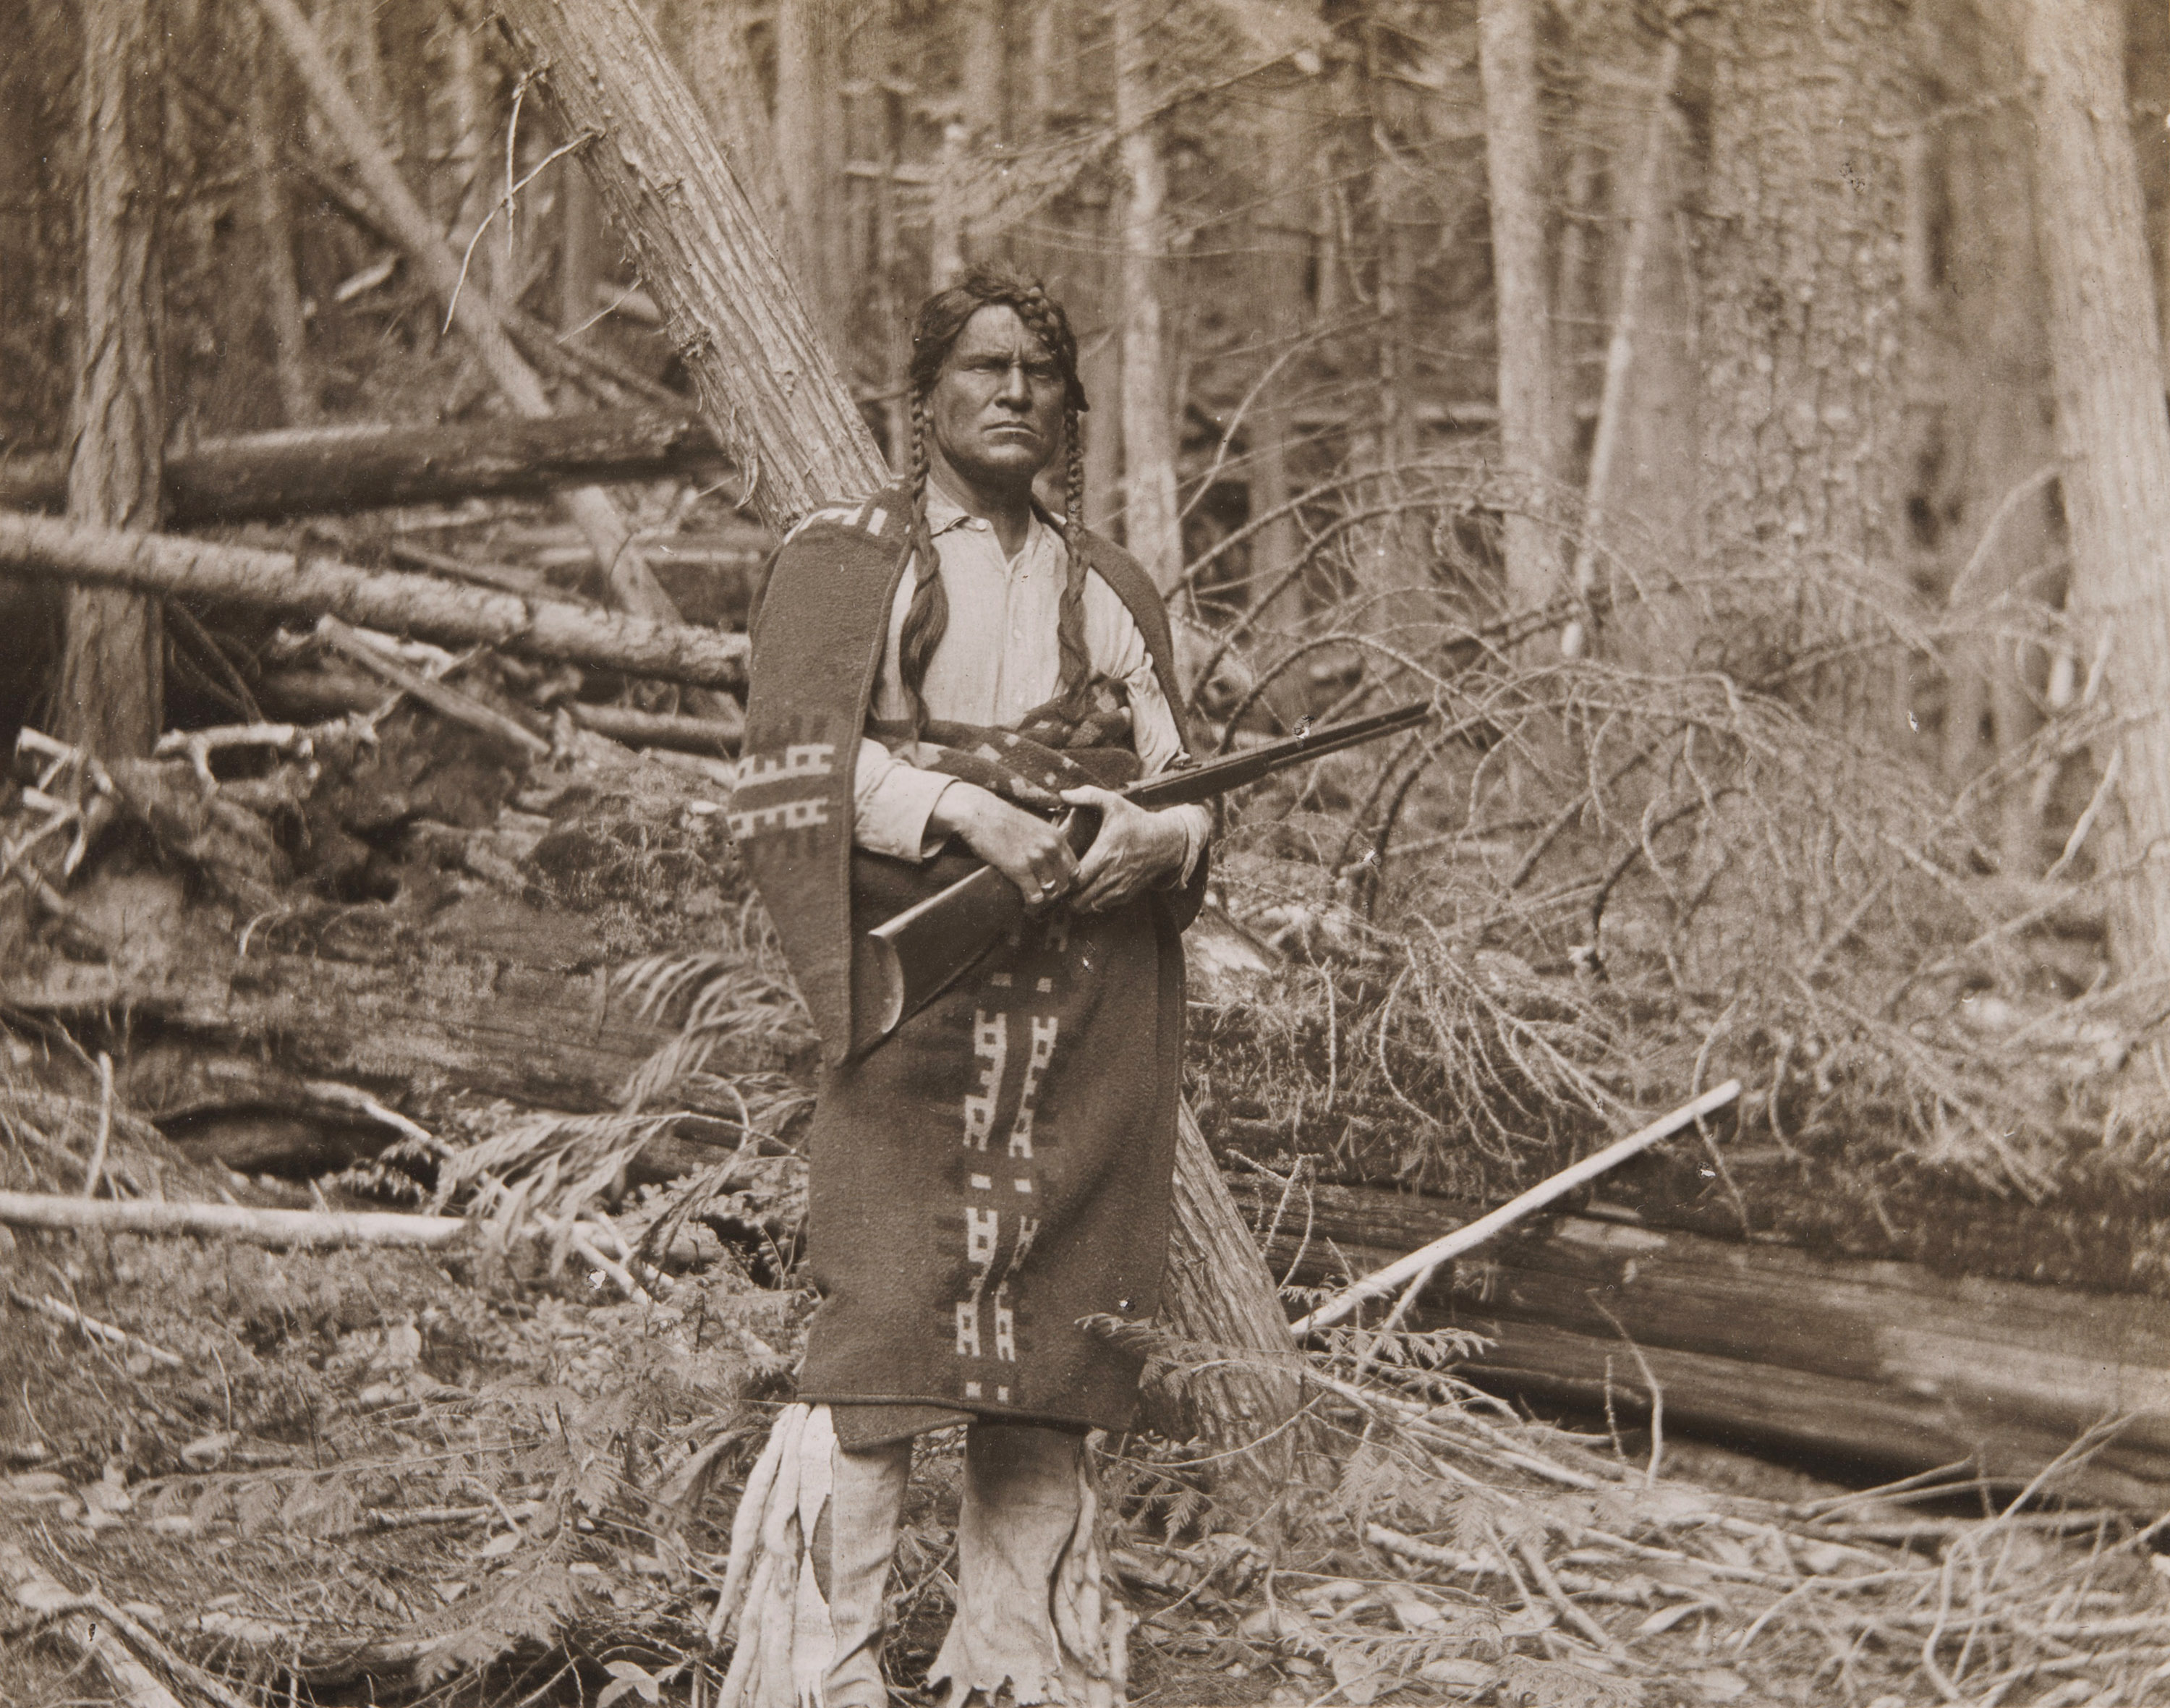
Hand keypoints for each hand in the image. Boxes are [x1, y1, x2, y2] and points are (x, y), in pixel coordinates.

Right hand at [930, 781, 1078, 907]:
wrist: (978, 814)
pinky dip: (1031, 905)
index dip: (1066, 882)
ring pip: (1051, 892)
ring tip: (1032, 904)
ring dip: (1042, 902)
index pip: (1075, 870)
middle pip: (1065, 883)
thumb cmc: (1003, 821)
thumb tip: (1054, 866)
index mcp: (1056, 837)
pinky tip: (1025, 906)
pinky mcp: (1019, 869)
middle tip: (1042, 898)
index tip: (1054, 888)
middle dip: (1054, 895)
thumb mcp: (1035, 827)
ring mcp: (1036, 858)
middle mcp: (1050, 847)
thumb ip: (1048, 844)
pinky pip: (1035, 897)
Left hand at [1060, 786, 1188, 912]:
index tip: (1058, 868)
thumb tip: (1062, 794)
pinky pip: (1102, 907)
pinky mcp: (1126, 895)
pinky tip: (1088, 887)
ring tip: (1072, 886)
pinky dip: (1091, 901)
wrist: (1166, 842)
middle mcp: (1112, 875)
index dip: (1062, 878)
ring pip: (1089, 907)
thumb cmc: (1136, 822)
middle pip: (1079, 900)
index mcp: (1105, 853)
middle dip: (1066, 894)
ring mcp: (1120, 888)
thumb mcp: (1114, 802)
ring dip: (1077, 900)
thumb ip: (1087, 795)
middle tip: (1059, 881)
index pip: (1076, 879)